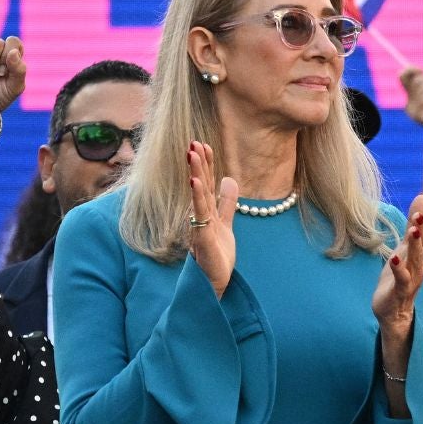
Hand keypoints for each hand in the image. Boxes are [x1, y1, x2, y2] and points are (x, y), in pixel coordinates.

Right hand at [187, 141, 239, 297]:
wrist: (214, 281)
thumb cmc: (217, 254)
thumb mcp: (225, 223)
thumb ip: (226, 203)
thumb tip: (229, 179)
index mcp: (206, 211)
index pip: (206, 183)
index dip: (206, 164)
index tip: (203, 144)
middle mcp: (200, 216)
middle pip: (199, 185)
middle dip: (197, 163)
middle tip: (194, 141)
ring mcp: (200, 226)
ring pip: (197, 196)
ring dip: (196, 173)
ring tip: (192, 153)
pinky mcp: (203, 238)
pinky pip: (200, 215)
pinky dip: (197, 198)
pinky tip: (195, 181)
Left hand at [373, 195, 422, 336]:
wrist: (394, 311)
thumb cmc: (400, 275)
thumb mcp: (405, 246)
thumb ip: (414, 223)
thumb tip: (422, 196)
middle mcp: (421, 264)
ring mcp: (412, 278)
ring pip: (416, 259)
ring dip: (416, 244)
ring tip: (414, 228)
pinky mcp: (400, 290)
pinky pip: (402, 278)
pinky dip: (399, 269)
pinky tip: (395, 258)